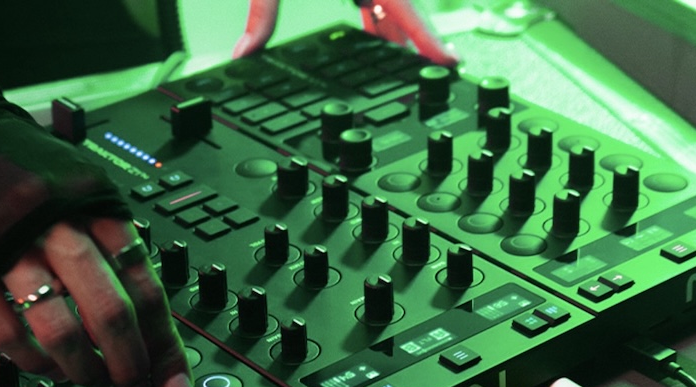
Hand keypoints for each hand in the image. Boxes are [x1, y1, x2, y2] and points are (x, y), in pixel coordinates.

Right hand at [0, 111, 193, 386]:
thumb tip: (150, 320)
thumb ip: (116, 243)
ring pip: (61, 330)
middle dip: (130, 363)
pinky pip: (5, 333)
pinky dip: (31, 361)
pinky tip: (45, 367)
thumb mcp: (84, 185)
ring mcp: (9, 251)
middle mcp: (57, 226)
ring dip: (84, 369)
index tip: (174, 381)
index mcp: (95, 205)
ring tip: (93, 379)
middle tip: (134, 386)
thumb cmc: (23, 163)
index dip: (164, 342)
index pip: (144, 285)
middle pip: (110, 312)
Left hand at [233, 0, 457, 65]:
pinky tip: (373, 34)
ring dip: (394, 30)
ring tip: (397, 63)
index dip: (428, 38)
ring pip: (392, 2)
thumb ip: (262, 13)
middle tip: (429, 71)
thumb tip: (245, 52)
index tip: (449, 60)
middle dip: (415, 40)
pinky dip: (377, 15)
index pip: (406, 8)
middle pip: (406, 8)